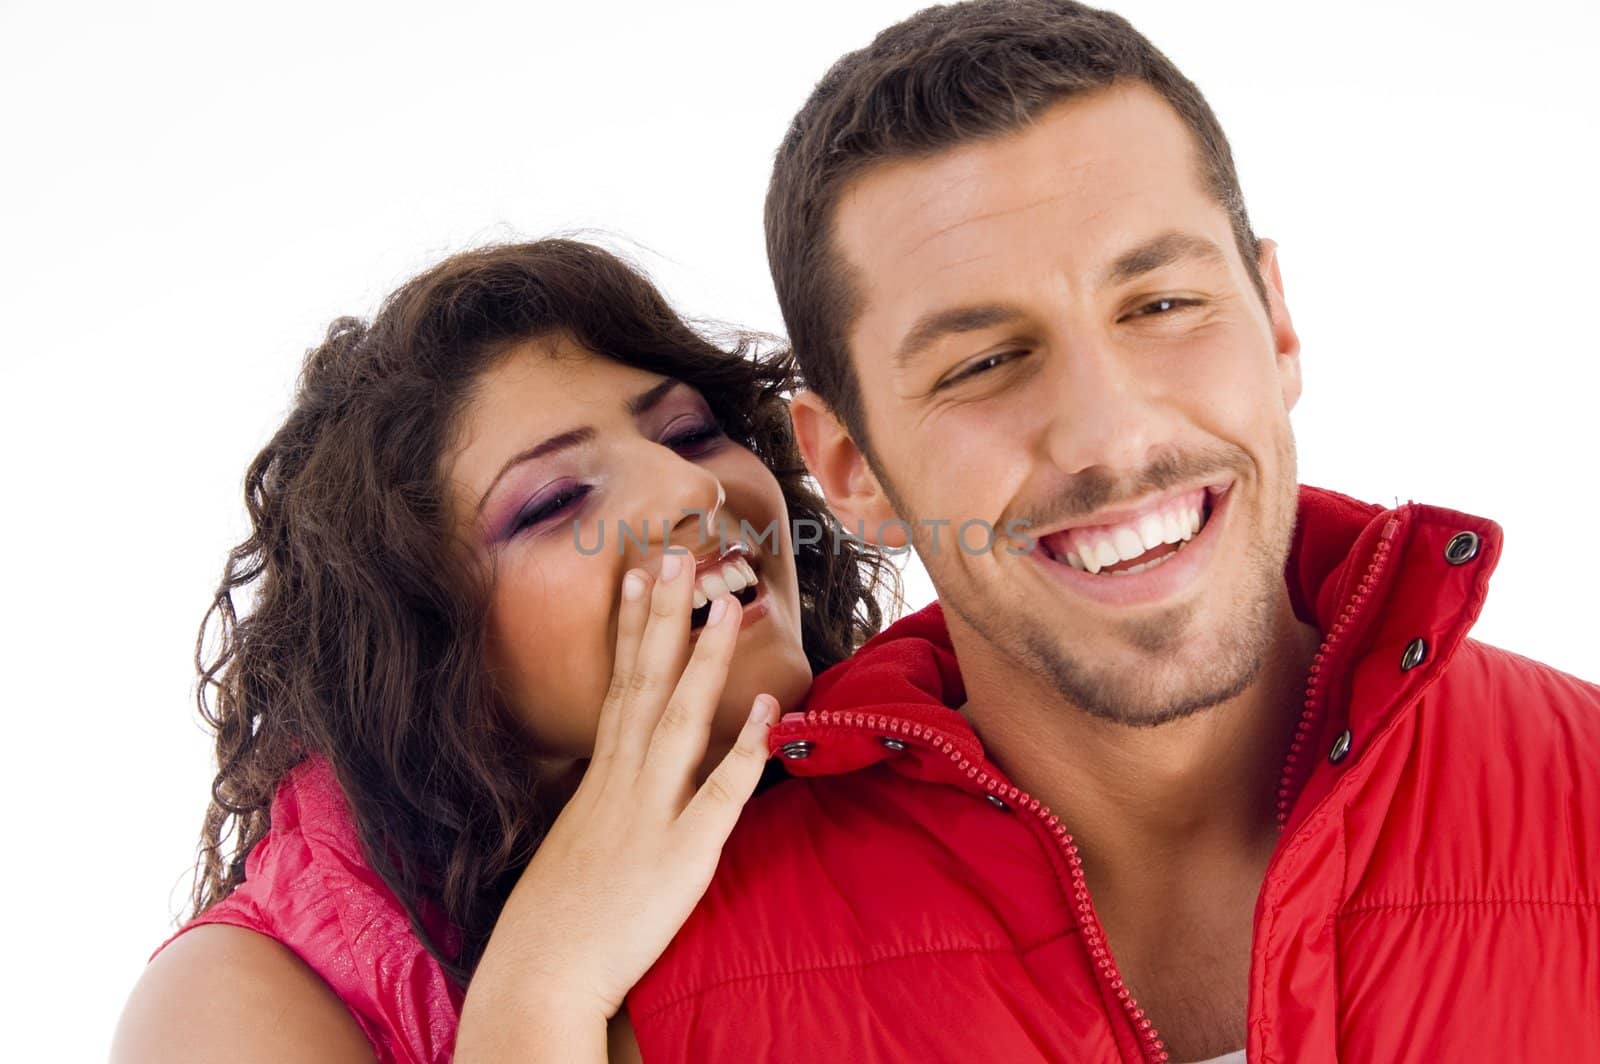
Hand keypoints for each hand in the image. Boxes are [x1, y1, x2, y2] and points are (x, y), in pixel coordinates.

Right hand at [467, 550, 777, 1026]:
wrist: (540, 976)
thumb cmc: (557, 917)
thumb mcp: (577, 841)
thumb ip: (604, 801)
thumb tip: (624, 773)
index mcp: (600, 777)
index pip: (620, 685)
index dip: (634, 629)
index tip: (639, 576)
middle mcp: (623, 782)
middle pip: (644, 683)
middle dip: (662, 617)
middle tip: (675, 555)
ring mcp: (651, 813)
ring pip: (679, 721)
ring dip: (702, 661)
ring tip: (724, 604)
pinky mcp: (683, 854)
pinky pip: (719, 795)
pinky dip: (743, 749)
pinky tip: (765, 708)